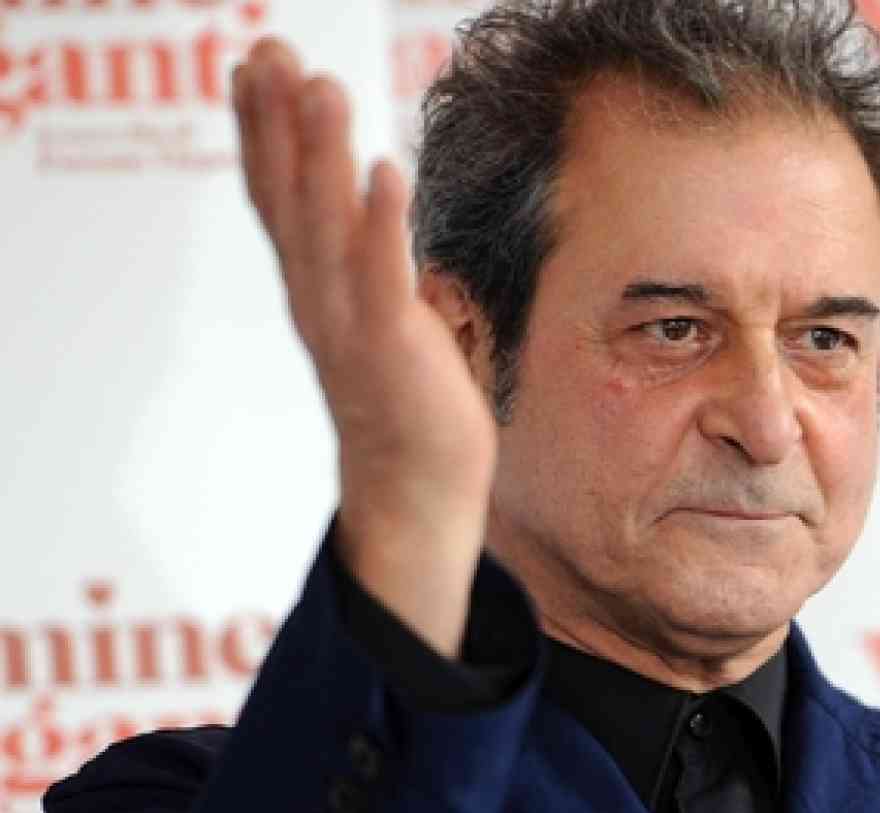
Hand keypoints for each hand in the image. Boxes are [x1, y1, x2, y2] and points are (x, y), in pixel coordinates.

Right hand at [234, 39, 497, 654]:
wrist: (417, 485)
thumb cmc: (405, 393)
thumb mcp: (372, 310)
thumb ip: (360, 256)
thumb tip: (362, 197)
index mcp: (312, 286)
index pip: (276, 195)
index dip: (261, 129)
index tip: (251, 63)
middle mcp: (319, 296)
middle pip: (289, 197)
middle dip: (279, 123)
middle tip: (270, 51)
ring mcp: (351, 321)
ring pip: (329, 225)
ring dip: (324, 155)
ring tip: (324, 87)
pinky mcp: (395, 346)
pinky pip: (385, 275)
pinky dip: (382, 222)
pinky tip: (386, 170)